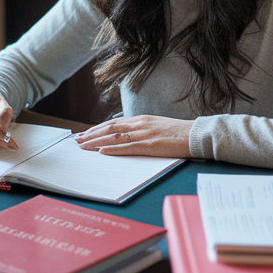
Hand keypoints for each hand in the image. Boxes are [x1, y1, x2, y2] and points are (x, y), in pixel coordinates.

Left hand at [74, 115, 192, 157]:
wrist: (196, 134)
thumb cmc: (178, 133)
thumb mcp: (157, 127)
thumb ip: (142, 130)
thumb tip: (127, 137)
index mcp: (141, 120)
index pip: (113, 123)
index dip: (97, 129)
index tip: (84, 134)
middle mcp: (140, 124)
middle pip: (109, 128)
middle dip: (91, 135)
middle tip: (76, 141)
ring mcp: (145, 134)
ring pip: (115, 137)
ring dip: (96, 142)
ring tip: (83, 147)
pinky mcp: (151, 145)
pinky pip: (128, 147)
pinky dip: (113, 149)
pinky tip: (102, 152)